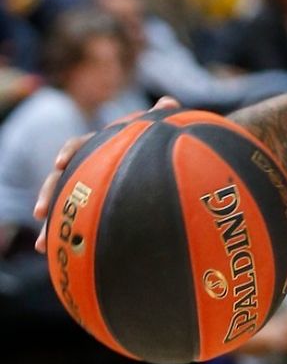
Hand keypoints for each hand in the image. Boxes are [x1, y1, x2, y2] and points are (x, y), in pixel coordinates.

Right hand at [34, 96, 178, 253]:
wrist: (166, 162)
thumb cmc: (163, 145)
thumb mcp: (162, 131)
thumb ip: (163, 119)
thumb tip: (168, 102)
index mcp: (100, 146)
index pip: (79, 146)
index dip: (68, 153)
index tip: (60, 163)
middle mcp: (89, 167)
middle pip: (62, 181)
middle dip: (50, 196)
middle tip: (41, 212)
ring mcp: (90, 189)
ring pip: (66, 208)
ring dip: (52, 226)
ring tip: (41, 246)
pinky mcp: (97, 210)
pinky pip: (81, 226)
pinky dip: (72, 241)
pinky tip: (65, 262)